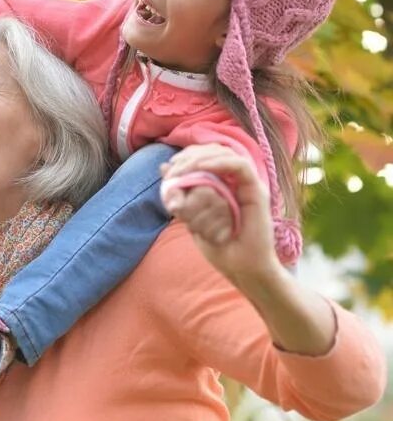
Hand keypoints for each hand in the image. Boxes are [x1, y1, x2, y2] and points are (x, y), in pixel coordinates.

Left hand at [160, 144, 281, 284]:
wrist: (242, 269)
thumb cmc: (219, 246)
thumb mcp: (190, 216)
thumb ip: (181, 193)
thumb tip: (163, 167)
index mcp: (222, 183)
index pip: (205, 155)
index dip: (186, 157)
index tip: (169, 169)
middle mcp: (236, 180)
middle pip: (214, 150)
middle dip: (190, 156)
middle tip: (174, 170)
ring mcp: (248, 184)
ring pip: (225, 154)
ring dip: (200, 159)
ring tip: (182, 170)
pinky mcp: (257, 190)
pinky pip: (240, 166)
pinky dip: (218, 163)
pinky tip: (201, 168)